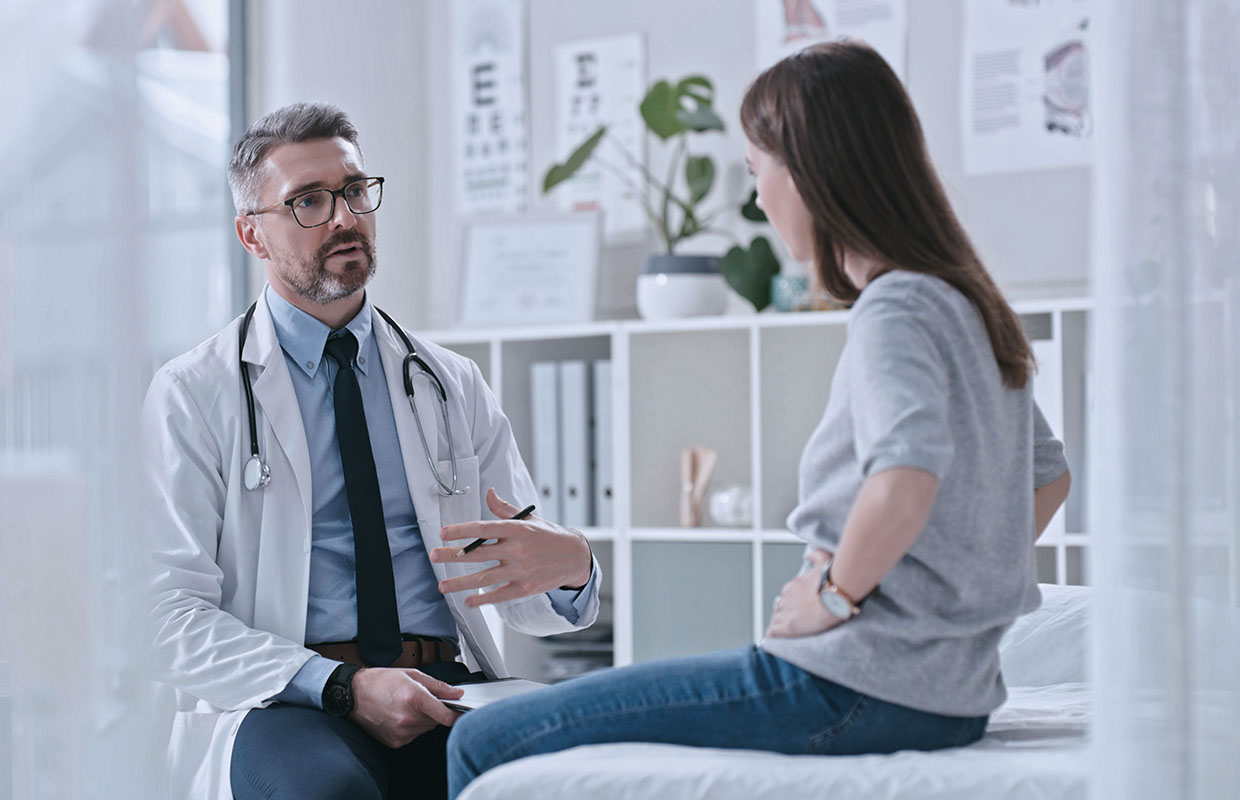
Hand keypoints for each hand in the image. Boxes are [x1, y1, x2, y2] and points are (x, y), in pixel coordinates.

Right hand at [348, 667, 463, 747]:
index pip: (445, 715)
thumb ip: (437, 686)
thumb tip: (456, 693)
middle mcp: (408, 718)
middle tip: (420, 700)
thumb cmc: (380, 681)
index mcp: (414, 698)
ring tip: (406, 706)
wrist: (353, 694)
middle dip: (433, 711)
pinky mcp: (395, 742)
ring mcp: (401, 732)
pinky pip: (413, 735)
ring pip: (425, 729)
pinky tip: (399, 716)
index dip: (456, 714)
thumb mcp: (412, 675)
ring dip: (422, 719)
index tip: (460, 712)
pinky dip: (411, 727)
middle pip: (436, 721)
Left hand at [430, 489, 592, 606]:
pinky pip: (499, 595)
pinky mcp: (525, 588)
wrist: (574, 557)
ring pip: (484, 577)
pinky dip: (482, 599)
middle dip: (452, 555)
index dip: (461, 531)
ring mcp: (521, 570)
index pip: (483, 529)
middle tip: (434, 556)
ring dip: (460, 582)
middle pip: (478, 553)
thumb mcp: (529, 518)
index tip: (443, 533)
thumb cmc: (549, 536)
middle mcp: (517, 550)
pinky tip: (467, 601)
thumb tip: (489, 493)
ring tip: (442, 585)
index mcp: (517, 529)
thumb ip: (505, 509)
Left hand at [765, 548, 843, 639]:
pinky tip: (775, 641)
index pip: (787, 596)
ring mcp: (785, 612)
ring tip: (789, 634)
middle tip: (798, 622)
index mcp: (793, 586)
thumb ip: (817, 557)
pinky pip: (772, 633)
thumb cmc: (833, 581)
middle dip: (787, 614)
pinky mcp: (786, 626)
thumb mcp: (825, 562)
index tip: (800, 609)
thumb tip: (810, 554)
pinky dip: (773, 637)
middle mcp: (786, 598)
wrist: (836, 597)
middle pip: (781, 608)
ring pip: (776, 620)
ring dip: (781, 626)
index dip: (793, 604)